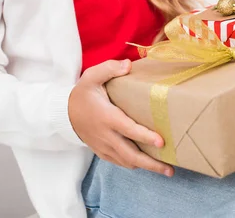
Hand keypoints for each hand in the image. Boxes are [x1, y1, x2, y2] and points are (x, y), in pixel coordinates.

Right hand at [69, 59, 174, 176]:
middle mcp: (106, 135)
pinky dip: (134, 165)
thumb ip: (109, 69)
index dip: (144, 136)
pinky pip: (120, 162)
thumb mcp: (92, 77)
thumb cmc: (83, 94)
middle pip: (130, 154)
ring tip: (166, 170)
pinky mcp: (103, 152)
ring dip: (146, 167)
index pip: (128, 129)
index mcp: (107, 117)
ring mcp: (104, 146)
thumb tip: (128, 65)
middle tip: (170, 170)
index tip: (161, 141)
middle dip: (151, 164)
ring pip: (127, 162)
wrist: (64, 113)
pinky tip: (148, 164)